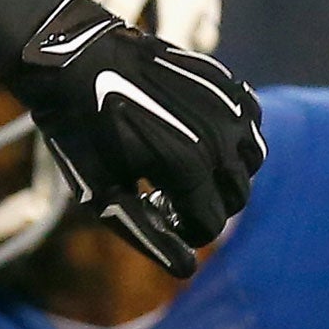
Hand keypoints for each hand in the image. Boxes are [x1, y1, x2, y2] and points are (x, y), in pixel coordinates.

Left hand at [2, 0, 265, 276]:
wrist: (77, 59)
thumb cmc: (81, 130)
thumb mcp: (101, 193)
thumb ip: (146, 233)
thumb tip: (186, 269)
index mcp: (188, 167)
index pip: (210, 224)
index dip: (184, 231)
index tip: (157, 213)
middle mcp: (219, 138)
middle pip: (235, 198)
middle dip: (204, 205)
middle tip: (164, 194)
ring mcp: (228, 108)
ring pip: (250, 164)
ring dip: (223, 175)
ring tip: (181, 166)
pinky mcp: (229, 85)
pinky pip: (251, 126)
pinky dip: (233, 140)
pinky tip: (197, 136)